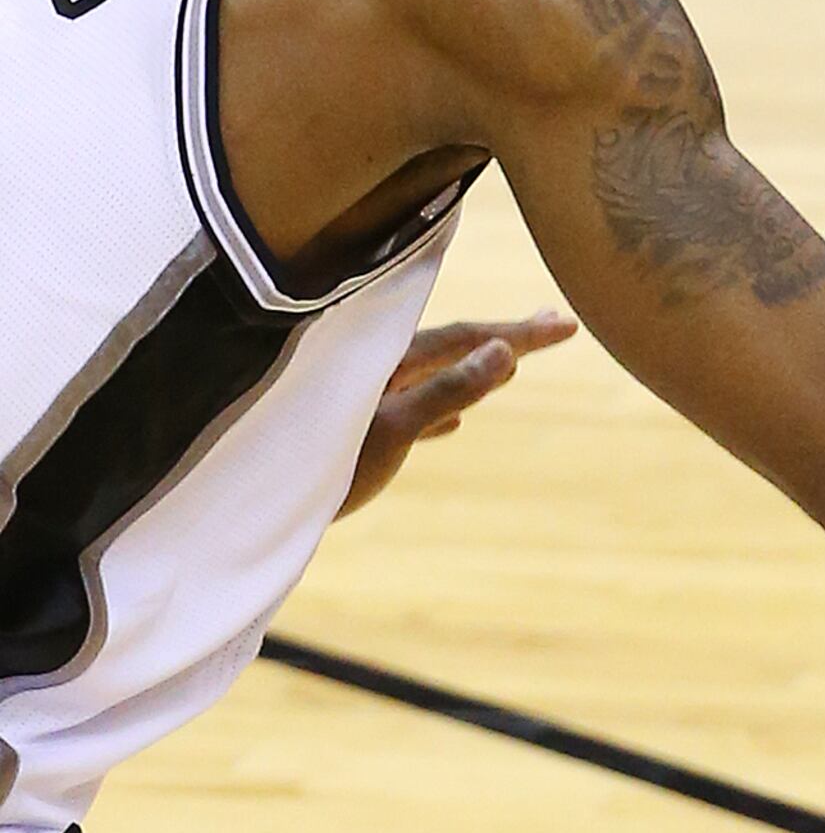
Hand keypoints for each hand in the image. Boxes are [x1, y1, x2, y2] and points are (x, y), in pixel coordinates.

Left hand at [338, 311, 579, 516]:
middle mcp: (371, 367)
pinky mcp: (348, 427)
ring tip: (511, 366)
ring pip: (430, 373)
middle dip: (502, 339)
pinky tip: (452, 426)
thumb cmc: (318, 464)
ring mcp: (358, 395)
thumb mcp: (393, 428)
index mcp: (383, 357)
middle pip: (451, 346)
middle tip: (554, 326)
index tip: (568, 324)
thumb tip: (507, 353)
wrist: (247, 509)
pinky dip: (439, 405)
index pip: (466, 335)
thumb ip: (448, 389)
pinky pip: (408, 404)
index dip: (520, 331)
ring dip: (473, 369)